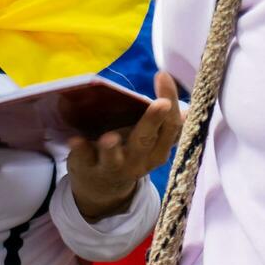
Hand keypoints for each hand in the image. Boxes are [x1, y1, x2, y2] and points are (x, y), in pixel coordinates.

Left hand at [66, 72, 183, 221]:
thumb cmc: (129, 153)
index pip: (169, 127)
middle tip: (161, 103)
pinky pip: (84, 159)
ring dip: (112, 148)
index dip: (169, 101)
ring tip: (110, 137)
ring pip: (113, 158)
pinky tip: (75, 139)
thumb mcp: (150, 145)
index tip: (163, 75)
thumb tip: (189, 111)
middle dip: (152, 121)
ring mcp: (112, 166)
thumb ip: (165, 127)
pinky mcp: (87, 167)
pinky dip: (80, 149)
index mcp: (156, 152)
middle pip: (145, 140)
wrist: (102, 189)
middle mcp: (137, 161)